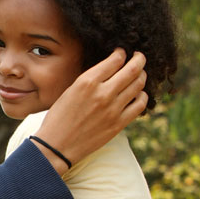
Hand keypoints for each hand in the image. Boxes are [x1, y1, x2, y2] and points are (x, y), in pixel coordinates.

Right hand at [35, 49, 147, 173]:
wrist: (57, 145)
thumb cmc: (59, 118)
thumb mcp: (70, 91)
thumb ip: (89, 80)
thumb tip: (108, 70)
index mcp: (87, 82)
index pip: (115, 60)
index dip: (121, 53)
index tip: (122, 53)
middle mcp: (103, 93)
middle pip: (132, 69)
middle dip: (139, 59)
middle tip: (139, 56)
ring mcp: (113, 109)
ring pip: (138, 85)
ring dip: (142, 75)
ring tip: (140, 74)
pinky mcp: (119, 123)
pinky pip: (139, 104)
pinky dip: (142, 95)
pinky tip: (138, 94)